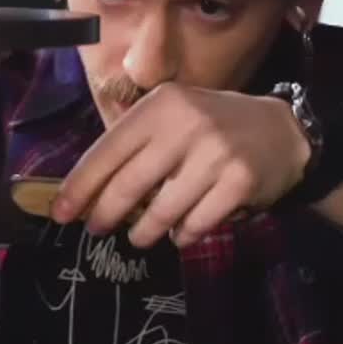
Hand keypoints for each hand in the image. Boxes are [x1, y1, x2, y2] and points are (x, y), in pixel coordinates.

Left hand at [51, 82, 311, 248]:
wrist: (281, 131)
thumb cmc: (212, 127)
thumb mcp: (172, 117)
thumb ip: (133, 143)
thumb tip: (84, 187)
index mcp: (161, 106)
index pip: (108, 149)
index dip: (81, 184)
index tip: (61, 211)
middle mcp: (186, 125)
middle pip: (129, 184)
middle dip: (106, 213)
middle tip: (96, 229)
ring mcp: (215, 153)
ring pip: (162, 211)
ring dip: (145, 232)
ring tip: (139, 237)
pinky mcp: (239, 182)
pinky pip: (196, 224)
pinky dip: (183, 235)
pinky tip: (181, 232)